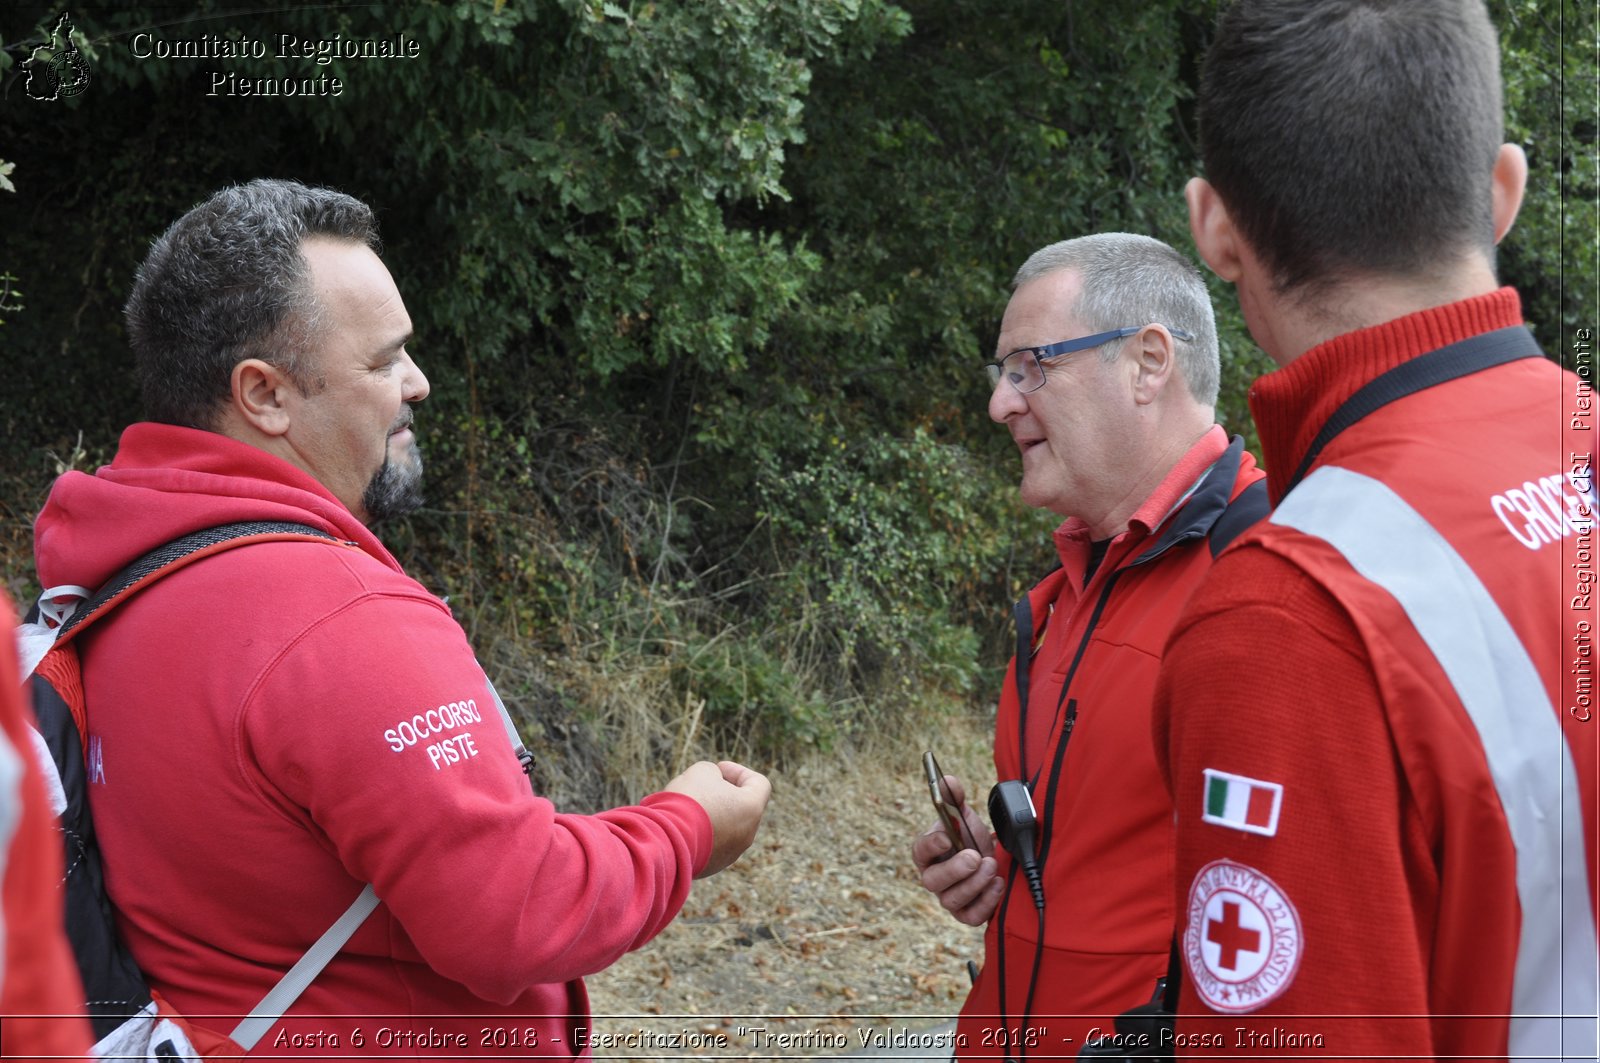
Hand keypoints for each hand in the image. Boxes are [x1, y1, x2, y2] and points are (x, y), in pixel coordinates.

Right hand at [664, 759, 771, 877]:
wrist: (666, 840)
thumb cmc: (689, 801)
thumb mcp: (701, 772)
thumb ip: (713, 774)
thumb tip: (713, 785)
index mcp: (752, 809)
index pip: (759, 784)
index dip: (739, 772)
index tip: (718, 769)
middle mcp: (747, 834)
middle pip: (740, 808)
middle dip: (722, 794)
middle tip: (700, 786)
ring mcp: (730, 854)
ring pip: (725, 828)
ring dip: (710, 815)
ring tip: (685, 807)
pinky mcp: (712, 866)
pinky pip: (710, 844)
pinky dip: (699, 833)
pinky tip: (679, 826)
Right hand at [911, 773, 1002, 925]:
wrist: (989, 860)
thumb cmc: (969, 840)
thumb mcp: (963, 817)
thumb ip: (954, 798)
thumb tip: (947, 780)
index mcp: (928, 853)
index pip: (920, 851)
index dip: (931, 844)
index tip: (947, 836)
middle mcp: (935, 878)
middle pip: (932, 881)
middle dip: (955, 870)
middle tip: (975, 857)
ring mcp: (949, 898)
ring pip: (952, 900)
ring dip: (974, 884)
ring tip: (992, 865)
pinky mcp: (966, 914)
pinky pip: (971, 917)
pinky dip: (986, 902)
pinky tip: (998, 884)